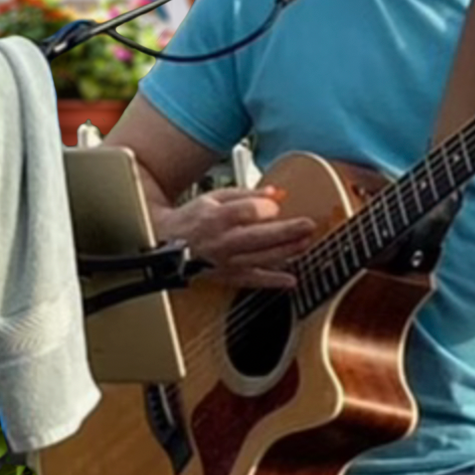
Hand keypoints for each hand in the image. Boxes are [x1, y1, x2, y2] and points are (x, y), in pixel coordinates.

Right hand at [154, 185, 316, 288]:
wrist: (165, 243)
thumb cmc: (192, 218)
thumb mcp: (214, 197)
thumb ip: (246, 194)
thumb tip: (274, 192)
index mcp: (216, 217)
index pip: (248, 211)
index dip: (267, 208)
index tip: (277, 206)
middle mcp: (221, 241)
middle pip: (260, 237)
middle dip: (288, 231)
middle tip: (309, 226)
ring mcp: (225, 261)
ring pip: (261, 259)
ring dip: (287, 252)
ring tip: (306, 243)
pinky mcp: (227, 276)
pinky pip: (253, 280)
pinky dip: (273, 281)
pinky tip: (291, 279)